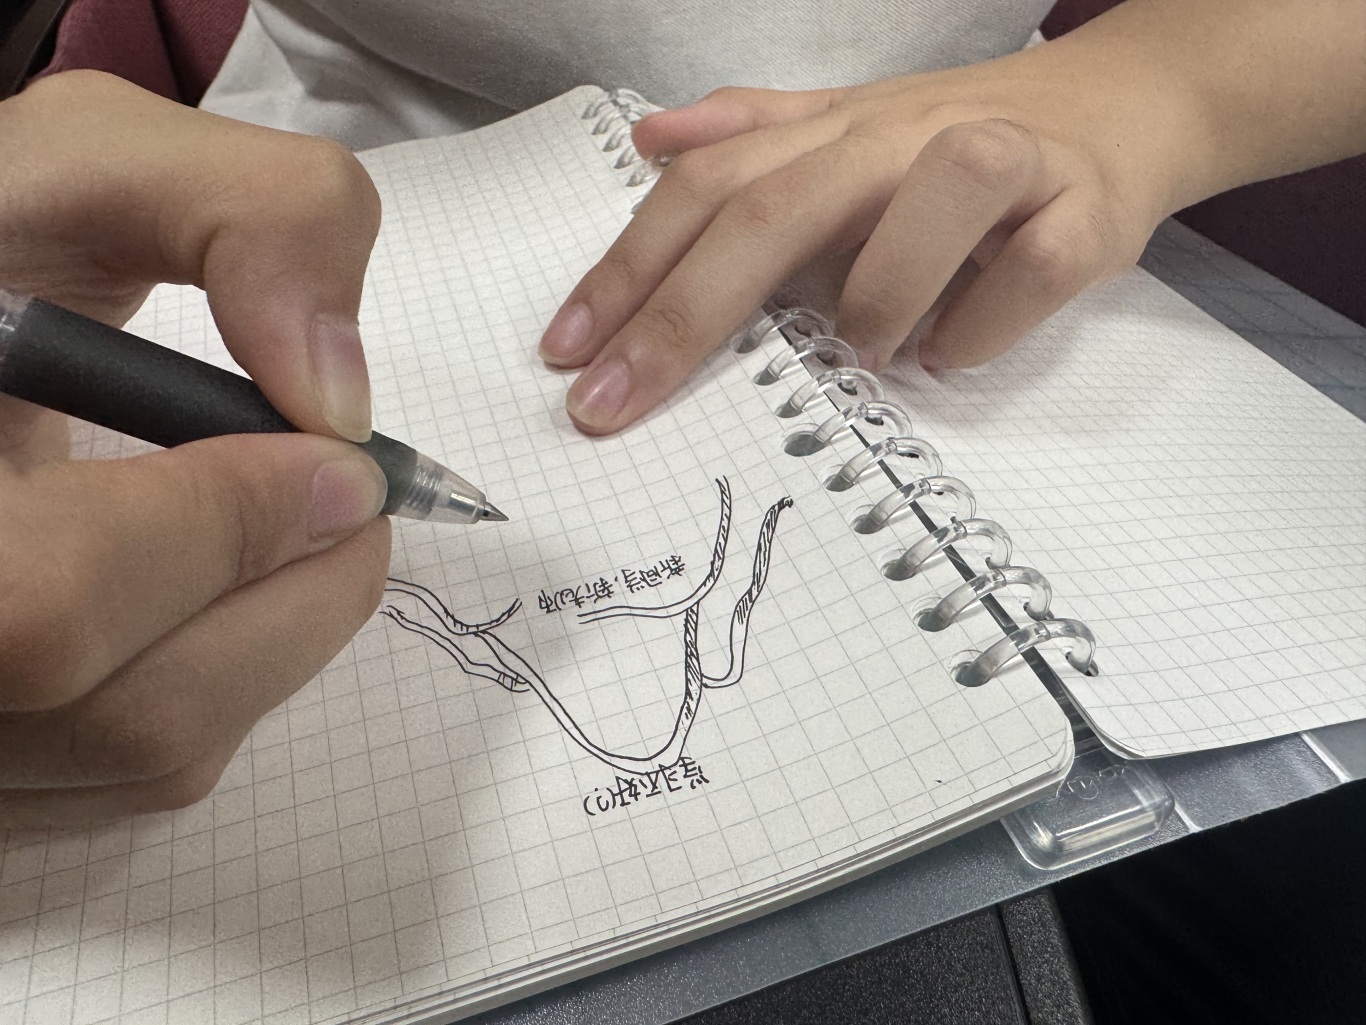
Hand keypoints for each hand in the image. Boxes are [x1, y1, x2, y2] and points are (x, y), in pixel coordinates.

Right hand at [0, 72, 389, 827]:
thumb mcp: (94, 162)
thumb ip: (249, 218)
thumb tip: (344, 399)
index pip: (53, 606)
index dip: (229, 532)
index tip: (343, 461)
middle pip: (131, 719)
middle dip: (299, 594)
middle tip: (350, 498)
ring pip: (149, 758)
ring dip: (276, 631)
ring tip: (282, 518)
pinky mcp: (2, 761)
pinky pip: (135, 770)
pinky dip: (220, 671)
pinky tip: (206, 575)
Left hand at [542, 42, 1202, 431]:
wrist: (1119, 107)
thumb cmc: (961, 140)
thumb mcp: (846, 130)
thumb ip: (754, 135)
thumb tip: (654, 138)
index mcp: (835, 132)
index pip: (709, 189)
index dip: (629, 269)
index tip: (567, 352)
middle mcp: (904, 139)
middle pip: (776, 208)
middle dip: (682, 314)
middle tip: (614, 401)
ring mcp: (1003, 168)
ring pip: (929, 207)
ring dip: (876, 297)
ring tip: (861, 352)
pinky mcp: (1084, 214)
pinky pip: (1032, 271)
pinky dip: (982, 324)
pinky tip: (953, 350)